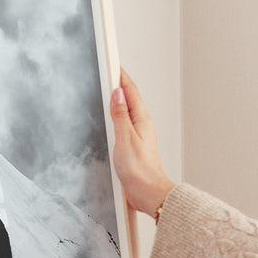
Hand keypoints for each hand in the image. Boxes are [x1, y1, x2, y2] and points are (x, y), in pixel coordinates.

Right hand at [110, 69, 175, 216]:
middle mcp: (142, 125)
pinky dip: (117, 116)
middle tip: (109, 71)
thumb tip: (117, 94)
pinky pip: (124, 124)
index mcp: (141, 119)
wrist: (149, 193)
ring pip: (127, 111)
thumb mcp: (125, 139)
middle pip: (129, 99)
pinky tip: (112, 119)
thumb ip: (120, 116)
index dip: (121, 76)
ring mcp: (139, 135)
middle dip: (119, 84)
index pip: (130, 91)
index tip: (113, 64)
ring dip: (119, 100)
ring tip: (109, 89)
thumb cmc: (140, 170)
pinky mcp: (134, 146)